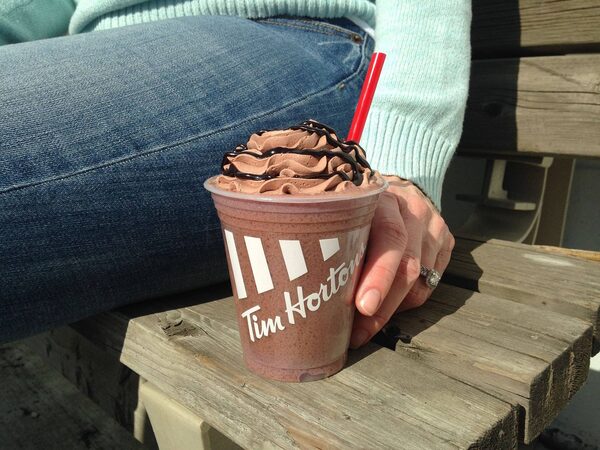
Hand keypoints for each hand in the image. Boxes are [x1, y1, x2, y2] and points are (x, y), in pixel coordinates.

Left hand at [350, 175, 454, 347]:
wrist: (399, 185)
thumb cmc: (360, 204)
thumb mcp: (345, 208)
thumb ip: (333, 234)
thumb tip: (307, 281)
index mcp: (385, 199)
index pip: (390, 238)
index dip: (379, 276)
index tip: (362, 307)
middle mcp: (414, 211)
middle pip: (407, 268)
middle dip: (382, 308)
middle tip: (357, 334)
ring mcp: (434, 227)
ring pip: (420, 283)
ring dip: (392, 309)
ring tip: (365, 324)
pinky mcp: (446, 243)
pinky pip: (430, 284)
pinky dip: (405, 302)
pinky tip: (386, 305)